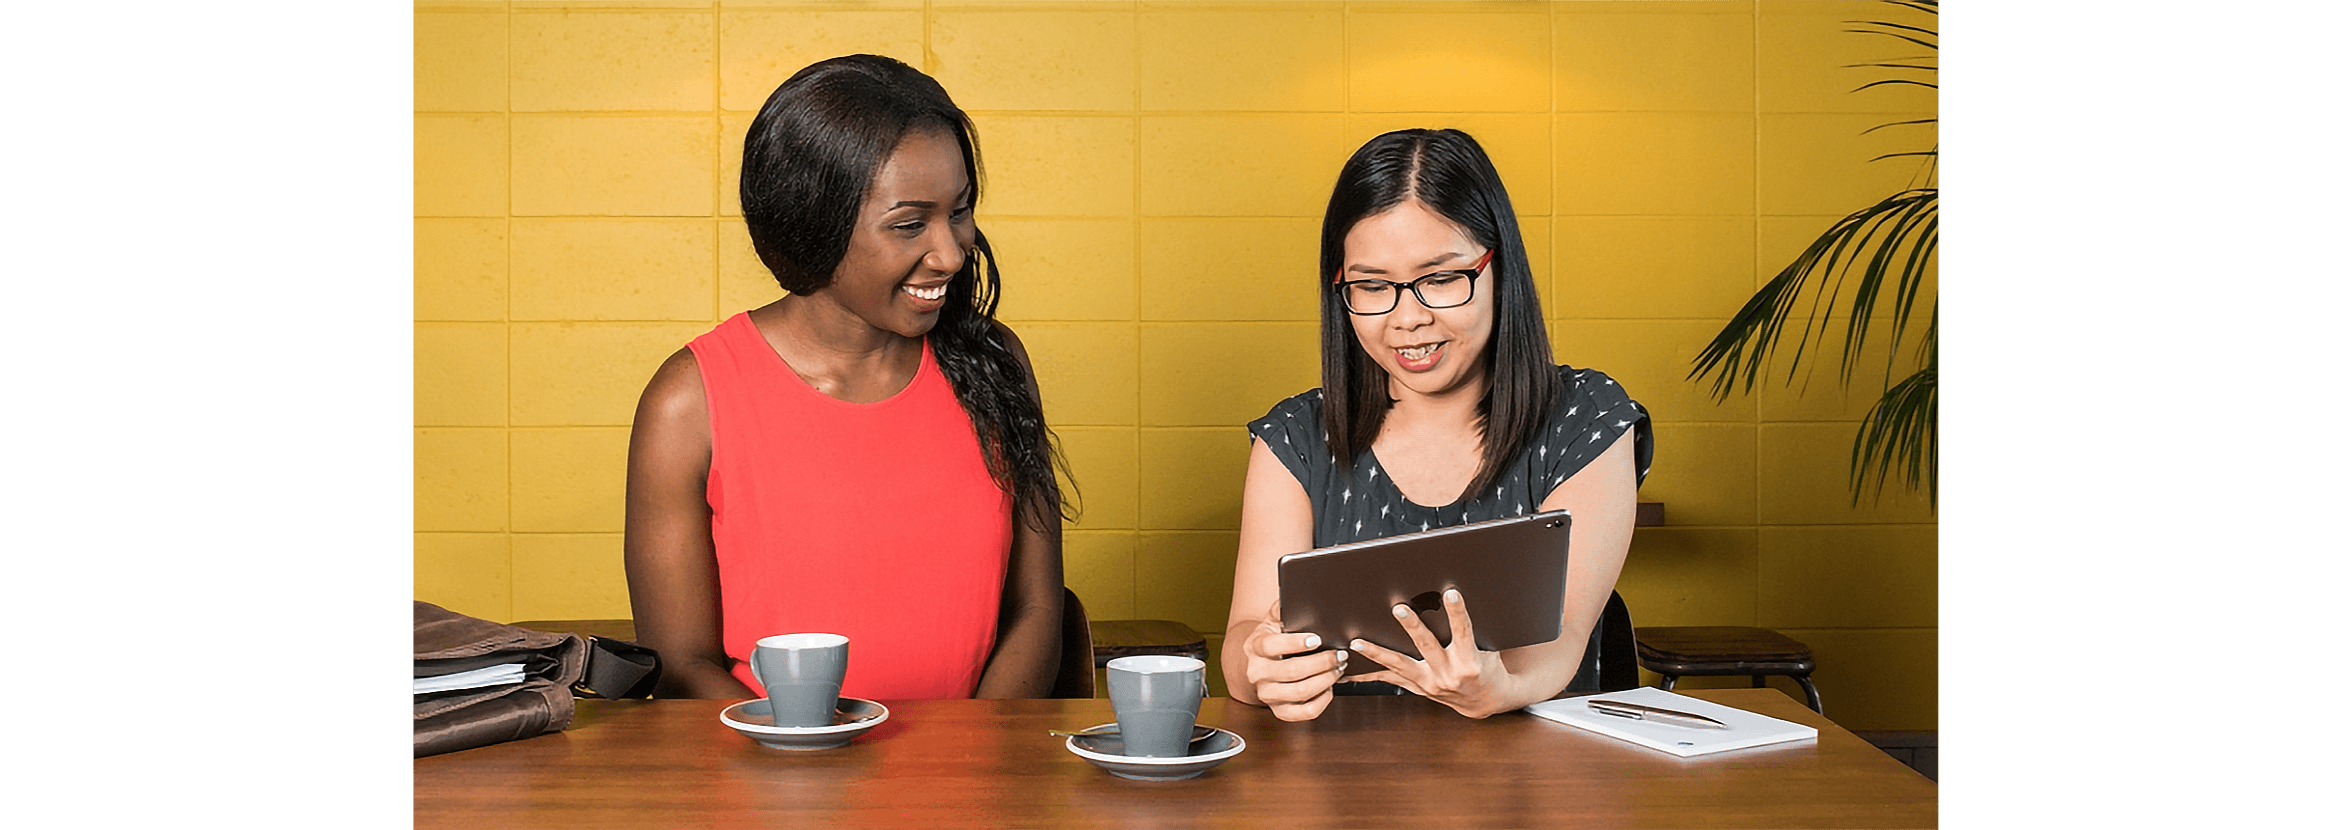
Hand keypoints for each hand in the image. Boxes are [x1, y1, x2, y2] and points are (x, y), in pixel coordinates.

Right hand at [1238, 601, 1346, 720]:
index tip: (1317, 639)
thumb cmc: (1273, 640)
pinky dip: (1322, 700)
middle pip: (1291, 671)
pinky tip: (1330, 687)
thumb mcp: (1273, 620)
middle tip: (1340, 654)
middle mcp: (1257, 673)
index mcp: (1255, 647)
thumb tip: (1297, 593)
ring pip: (1300, 692)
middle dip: (1322, 662)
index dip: (1296, 643)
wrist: (1259, 665)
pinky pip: (1305, 712)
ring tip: (1339, 668)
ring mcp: (1267, 694)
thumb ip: (1283, 607)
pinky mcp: (1279, 711)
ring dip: (1326, 679)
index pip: (1272, 645)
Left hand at [1348, 589, 1514, 718]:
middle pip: (1427, 646)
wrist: (1486, 700)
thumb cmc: (1487, 667)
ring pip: (1400, 666)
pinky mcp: (1420, 689)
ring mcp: (1432, 684)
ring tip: (1357, 644)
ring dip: (1377, 654)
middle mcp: (1449, 674)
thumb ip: (1466, 631)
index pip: (1463, 631)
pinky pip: (1392, 680)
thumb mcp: (1486, 648)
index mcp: (1470, 662)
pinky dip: (1370, 675)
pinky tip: (1350, 672)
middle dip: (1412, 627)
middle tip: (1399, 609)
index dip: (1457, 612)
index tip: (1451, 593)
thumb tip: (1448, 598)